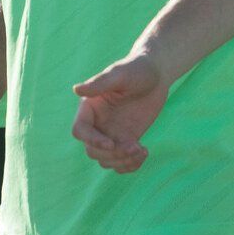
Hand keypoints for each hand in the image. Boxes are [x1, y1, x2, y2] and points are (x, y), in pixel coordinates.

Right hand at [70, 56, 170, 172]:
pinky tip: (144, 153)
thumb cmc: (137, 69)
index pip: (80, 131)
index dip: (92, 140)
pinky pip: (122, 162)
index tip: (111, 144)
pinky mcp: (127, 139)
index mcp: (90, 108)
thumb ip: (99, 83)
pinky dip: (131, 165)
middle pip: (92, 151)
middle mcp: (98, 123)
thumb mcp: (120, 74)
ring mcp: (112, 133)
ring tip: (141, 151)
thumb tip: (76, 89)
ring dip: (122, 162)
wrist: (157, 74)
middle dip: (112, 154)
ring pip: (106, 160)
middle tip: (134, 147)